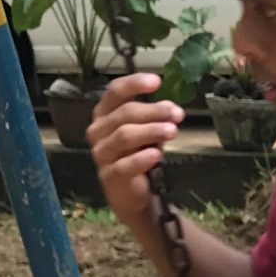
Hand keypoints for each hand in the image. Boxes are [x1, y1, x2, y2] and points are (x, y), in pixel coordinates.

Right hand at [86, 71, 179, 229]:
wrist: (133, 194)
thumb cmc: (138, 156)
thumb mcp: (147, 133)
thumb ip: (155, 119)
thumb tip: (172, 109)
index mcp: (105, 114)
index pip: (115, 92)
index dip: (134, 84)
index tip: (157, 81)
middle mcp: (99, 131)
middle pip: (124, 114)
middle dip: (153, 111)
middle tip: (177, 114)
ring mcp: (102, 153)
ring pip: (124, 136)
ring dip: (151, 131)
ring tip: (172, 131)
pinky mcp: (109, 176)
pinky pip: (124, 165)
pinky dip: (141, 158)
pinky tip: (156, 154)